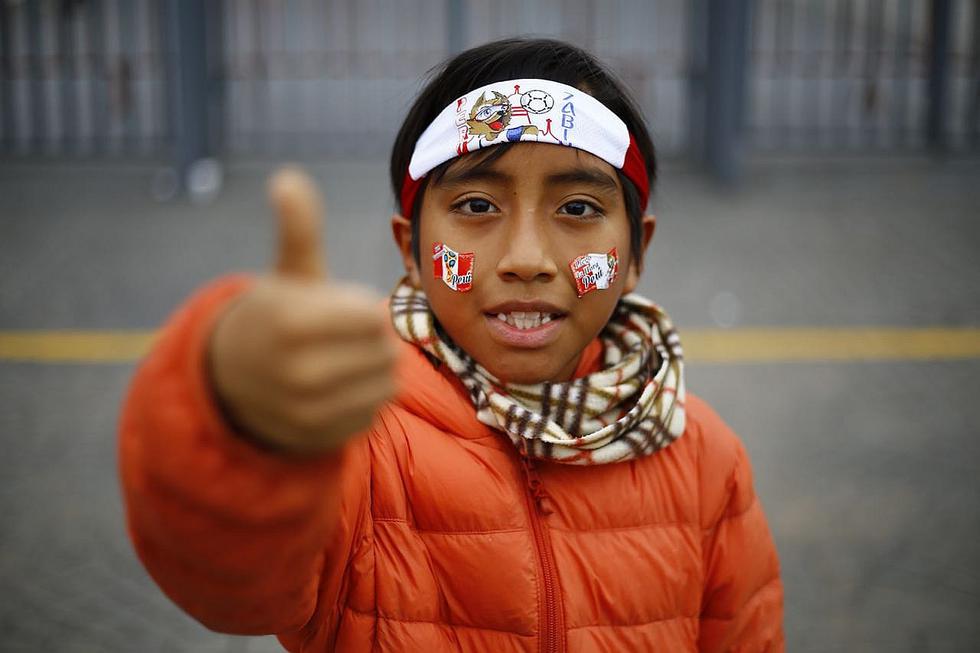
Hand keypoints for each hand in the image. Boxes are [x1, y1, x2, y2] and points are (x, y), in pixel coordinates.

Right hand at [207, 167, 396, 453]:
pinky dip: (365, 399)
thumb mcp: (286, 275)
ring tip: (342, 362)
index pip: (373, 317)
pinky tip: (337, 390)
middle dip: (372, 340)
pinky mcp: (320, 440)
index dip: (364, 309)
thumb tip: (288, 178)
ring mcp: (308, 412)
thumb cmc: (273, 319)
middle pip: (384, 351)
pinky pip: (373, 413)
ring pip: (385, 384)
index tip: (340, 310)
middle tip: (341, 338)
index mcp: (290, 323)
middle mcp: (297, 372)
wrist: (231, 385)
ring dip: (375, 369)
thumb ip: (298, 229)